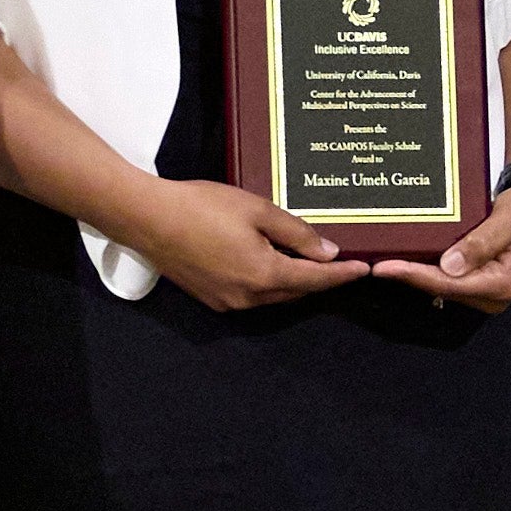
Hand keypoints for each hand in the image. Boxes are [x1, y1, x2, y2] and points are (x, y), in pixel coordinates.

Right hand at [123, 179, 363, 311]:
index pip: (315, 281)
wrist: (147, 218)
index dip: (341, 275)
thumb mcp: (258, 211)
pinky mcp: (211, 298)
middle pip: (296, 291)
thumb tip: (328, 253)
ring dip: (292, 280)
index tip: (362, 269)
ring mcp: (227, 302)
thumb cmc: (202, 207)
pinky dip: (268, 282)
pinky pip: (251, 295)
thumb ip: (297, 233)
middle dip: (318, 278)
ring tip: (309, 260)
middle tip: (339, 261)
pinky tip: (271, 262)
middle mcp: (248, 298)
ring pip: (274, 295)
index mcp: (264, 276)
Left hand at [357, 176, 510, 312]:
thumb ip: (482, 243)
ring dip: (414, 272)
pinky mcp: (480, 280)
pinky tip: (406, 256)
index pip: (448, 284)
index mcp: (501, 284)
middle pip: (440, 288)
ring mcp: (486, 290)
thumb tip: (450, 266)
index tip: (382, 267)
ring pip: (441, 285)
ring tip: (382, 258)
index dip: (413, 275)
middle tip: (373, 261)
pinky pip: (448, 278)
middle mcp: (492, 294)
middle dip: (408, 275)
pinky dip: (427, 267)